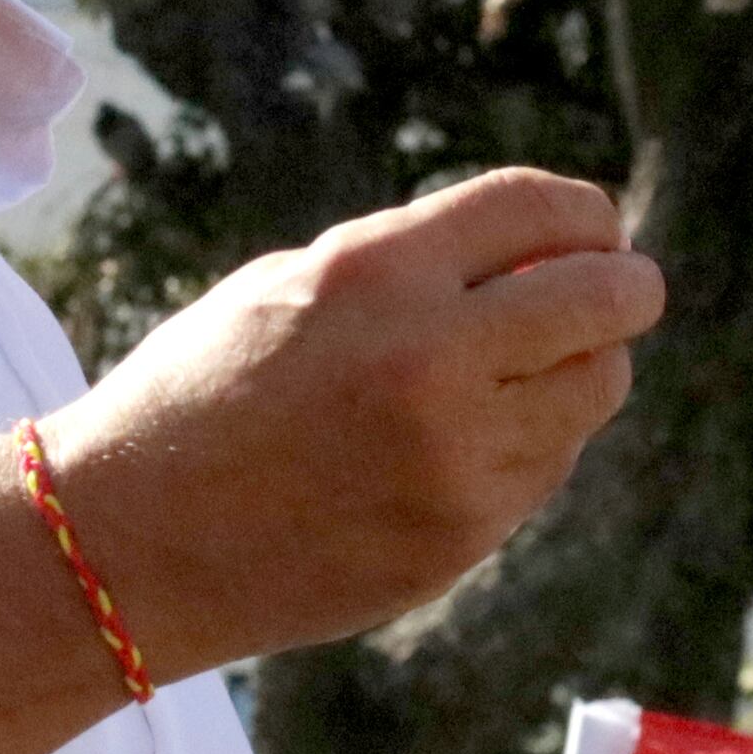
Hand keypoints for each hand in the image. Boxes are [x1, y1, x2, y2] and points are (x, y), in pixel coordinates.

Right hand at [37, 167, 663, 676]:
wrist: (125, 544)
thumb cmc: (201, 393)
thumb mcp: (290, 284)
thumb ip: (414, 263)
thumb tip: (543, 254)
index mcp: (375, 274)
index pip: (540, 208)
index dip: (585, 213)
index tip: (595, 227)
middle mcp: (430, 362)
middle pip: (605, 301)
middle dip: (626, 285)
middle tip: (624, 288)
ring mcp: (454, 461)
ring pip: (595, 391)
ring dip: (583, 365)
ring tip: (535, 365)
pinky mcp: (461, 539)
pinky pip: (547, 466)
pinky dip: (534, 439)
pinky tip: (474, 437)